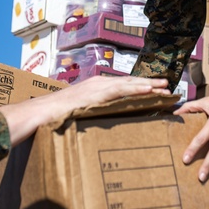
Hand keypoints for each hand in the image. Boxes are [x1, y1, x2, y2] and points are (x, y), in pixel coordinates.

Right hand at [2, 75, 171, 146]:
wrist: (41, 113)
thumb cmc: (56, 116)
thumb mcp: (79, 113)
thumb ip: (92, 115)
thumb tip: (103, 125)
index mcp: (95, 87)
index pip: (122, 85)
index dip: (140, 87)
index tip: (156, 89)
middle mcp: (98, 83)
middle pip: (129, 82)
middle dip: (149, 84)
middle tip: (168, 86)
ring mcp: (97, 86)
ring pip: (128, 84)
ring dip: (148, 84)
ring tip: (165, 86)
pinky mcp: (95, 93)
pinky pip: (120, 90)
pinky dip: (135, 89)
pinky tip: (149, 90)